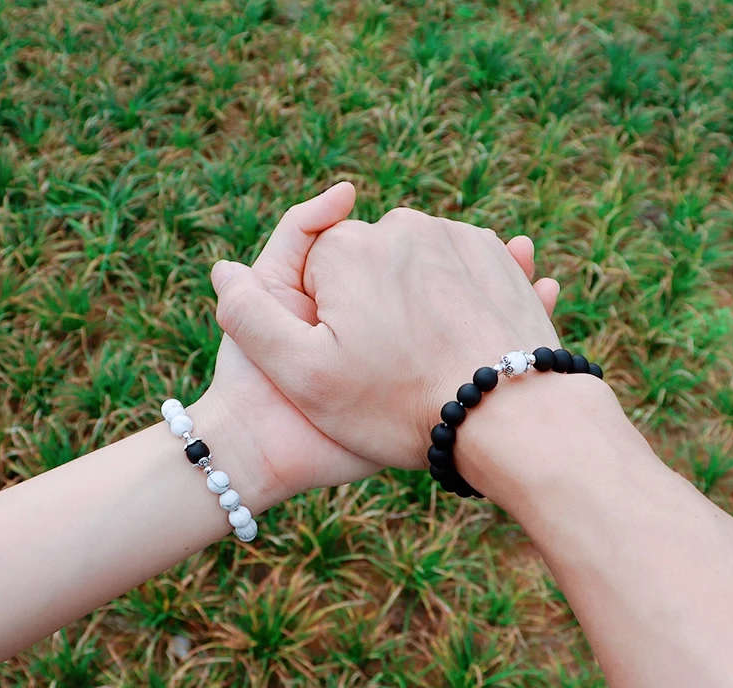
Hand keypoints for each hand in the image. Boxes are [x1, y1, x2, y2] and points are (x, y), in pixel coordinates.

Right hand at [211, 186, 560, 470]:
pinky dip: (453, 302)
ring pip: (412, 271)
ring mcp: (456, 235)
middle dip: (370, 311)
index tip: (351, 363)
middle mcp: (401, 226)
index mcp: (347, 249)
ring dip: (413, 307)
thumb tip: (223, 268)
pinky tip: (459, 341)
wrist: (509, 416)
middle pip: (366, 269)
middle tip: (393, 367)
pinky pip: (457, 272)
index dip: (327, 326)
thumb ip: (248, 317)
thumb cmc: (397, 403)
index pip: (318, 276)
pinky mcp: (495, 254)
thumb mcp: (302, 375)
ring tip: (430, 359)